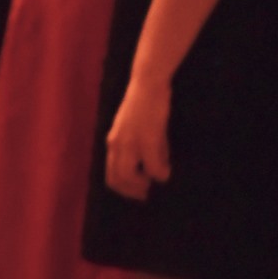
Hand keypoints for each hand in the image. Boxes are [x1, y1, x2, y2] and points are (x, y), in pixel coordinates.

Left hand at [104, 74, 171, 199]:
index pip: (110, 175)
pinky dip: (160, 173)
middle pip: (117, 179)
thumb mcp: (136, 131)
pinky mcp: (147, 139)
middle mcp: (116, 144)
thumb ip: (139, 151)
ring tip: (155, 179)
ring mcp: (130, 142)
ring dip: (143, 184)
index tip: (138, 192)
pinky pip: (153, 166)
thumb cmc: (144, 106)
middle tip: (146, 193)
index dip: (123, 189)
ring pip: (129, 176)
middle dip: (132, 191)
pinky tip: (167, 169)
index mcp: (112, 142)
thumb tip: (152, 171)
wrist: (148, 85)